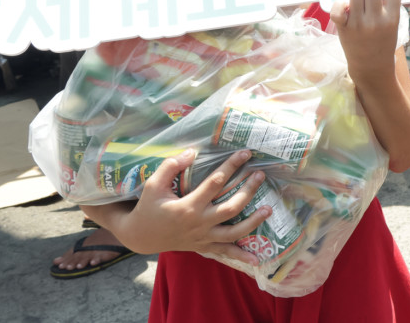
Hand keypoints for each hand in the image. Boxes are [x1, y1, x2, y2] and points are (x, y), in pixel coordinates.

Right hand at [110, 149, 270, 263]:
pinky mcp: (203, 247)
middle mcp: (199, 223)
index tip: (245, 153)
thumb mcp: (152, 185)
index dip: (231, 166)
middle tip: (260, 174)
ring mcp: (203, 237)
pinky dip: (240, 256)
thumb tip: (192, 151)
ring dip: (253, 222)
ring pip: (233, 232)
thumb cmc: (148, 208)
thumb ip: (170, 167)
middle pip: (231, 208)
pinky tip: (257, 258)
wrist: (140, 236)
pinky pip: (224, 252)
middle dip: (248, 191)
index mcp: (188, 206)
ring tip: (269, 209)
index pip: (215, 182)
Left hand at [331, 0, 403, 79]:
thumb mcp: (393, 22)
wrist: (371, 66)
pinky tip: (345, 6)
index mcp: (392, 17)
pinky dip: (339, 3)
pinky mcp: (344, 28)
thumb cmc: (383, 40)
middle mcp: (376, 20)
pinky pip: (338, 8)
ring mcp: (359, 24)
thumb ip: (386, 2)